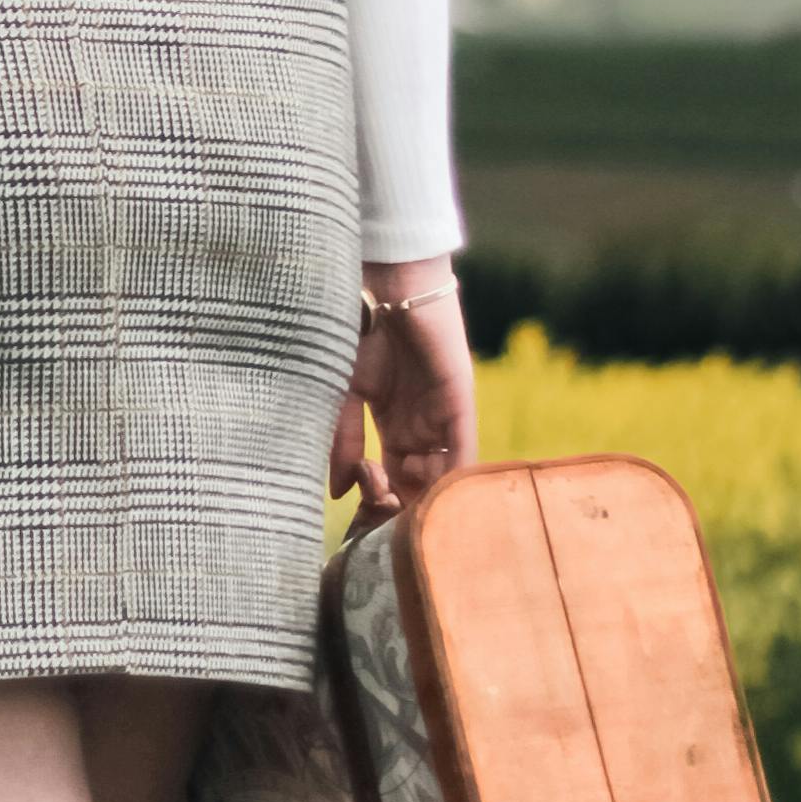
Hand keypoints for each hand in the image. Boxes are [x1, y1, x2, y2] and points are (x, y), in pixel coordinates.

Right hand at [334, 263, 475, 520]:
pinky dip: (452, 480)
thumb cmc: (360, 330)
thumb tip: (338, 492)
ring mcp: (443, 416)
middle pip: (421, 485)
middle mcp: (424, 427)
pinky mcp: (459, 402)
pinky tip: (437, 503)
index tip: (358, 515)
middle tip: (378, 517)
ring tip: (395, 512)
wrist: (387, 285)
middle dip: (402, 507)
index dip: (379, 502)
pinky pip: (462, 451)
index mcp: (396, 426)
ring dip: (421, 500)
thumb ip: (341, 440)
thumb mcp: (345, 393)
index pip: (394, 480)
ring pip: (442, 477)